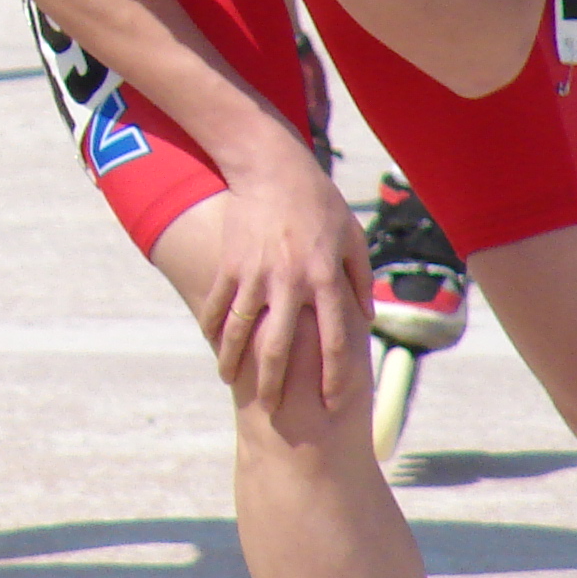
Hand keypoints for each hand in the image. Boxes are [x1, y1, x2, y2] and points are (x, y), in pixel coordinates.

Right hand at [200, 142, 371, 412]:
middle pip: (280, 347)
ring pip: (239, 330)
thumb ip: (358, 280)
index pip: (333, 341)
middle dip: (276, 384)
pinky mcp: (229, 263)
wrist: (271, 167)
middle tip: (274, 410)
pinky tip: (213, 344)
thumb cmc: (318, 201)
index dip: (334, 377)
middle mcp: (290, 281)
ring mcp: (255, 273)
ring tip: (230, 380)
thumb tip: (364, 318)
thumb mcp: (352, 237)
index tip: (332, 404)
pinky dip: (212, 326)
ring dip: (233, 361)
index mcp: (325, 278)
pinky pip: (217, 302)